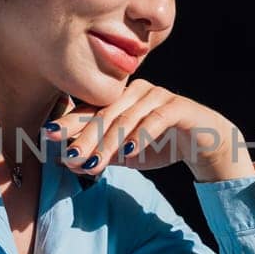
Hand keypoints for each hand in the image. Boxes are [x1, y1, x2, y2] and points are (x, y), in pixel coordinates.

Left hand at [47, 81, 254, 181]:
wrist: (207, 145)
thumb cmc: (162, 145)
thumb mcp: (126, 154)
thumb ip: (101, 155)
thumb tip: (67, 161)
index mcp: (121, 98)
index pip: (91, 109)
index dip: (69, 122)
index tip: (47, 136)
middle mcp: (136, 91)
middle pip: (104, 113)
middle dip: (84, 135)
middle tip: (68, 154)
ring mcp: (158, 96)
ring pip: (126, 118)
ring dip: (108, 142)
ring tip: (93, 162)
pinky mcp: (177, 107)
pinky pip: (155, 119)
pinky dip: (140, 135)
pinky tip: (128, 151)